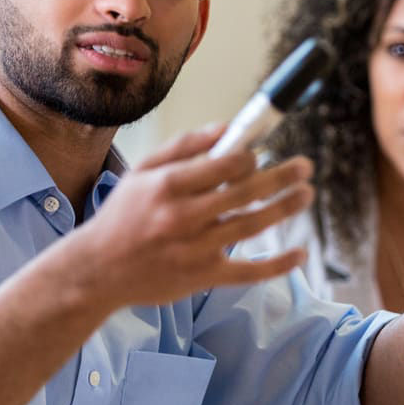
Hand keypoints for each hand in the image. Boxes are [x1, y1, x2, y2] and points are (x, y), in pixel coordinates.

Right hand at [73, 124, 313, 307]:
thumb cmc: (122, 215)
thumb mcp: (142, 171)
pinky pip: (248, 271)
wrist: (97, 270)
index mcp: (168, 185)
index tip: (260, 153)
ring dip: (284, 208)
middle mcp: (183, 216)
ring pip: (251, 226)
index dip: (249, 156)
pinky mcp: (203, 277)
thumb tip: (226, 127)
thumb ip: (184, 146)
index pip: (223, 164)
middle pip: (245, 192)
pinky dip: (278, 264)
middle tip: (305, 166)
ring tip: (306, 194)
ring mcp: (195, 249)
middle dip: (281, 176)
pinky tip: (300, 252)